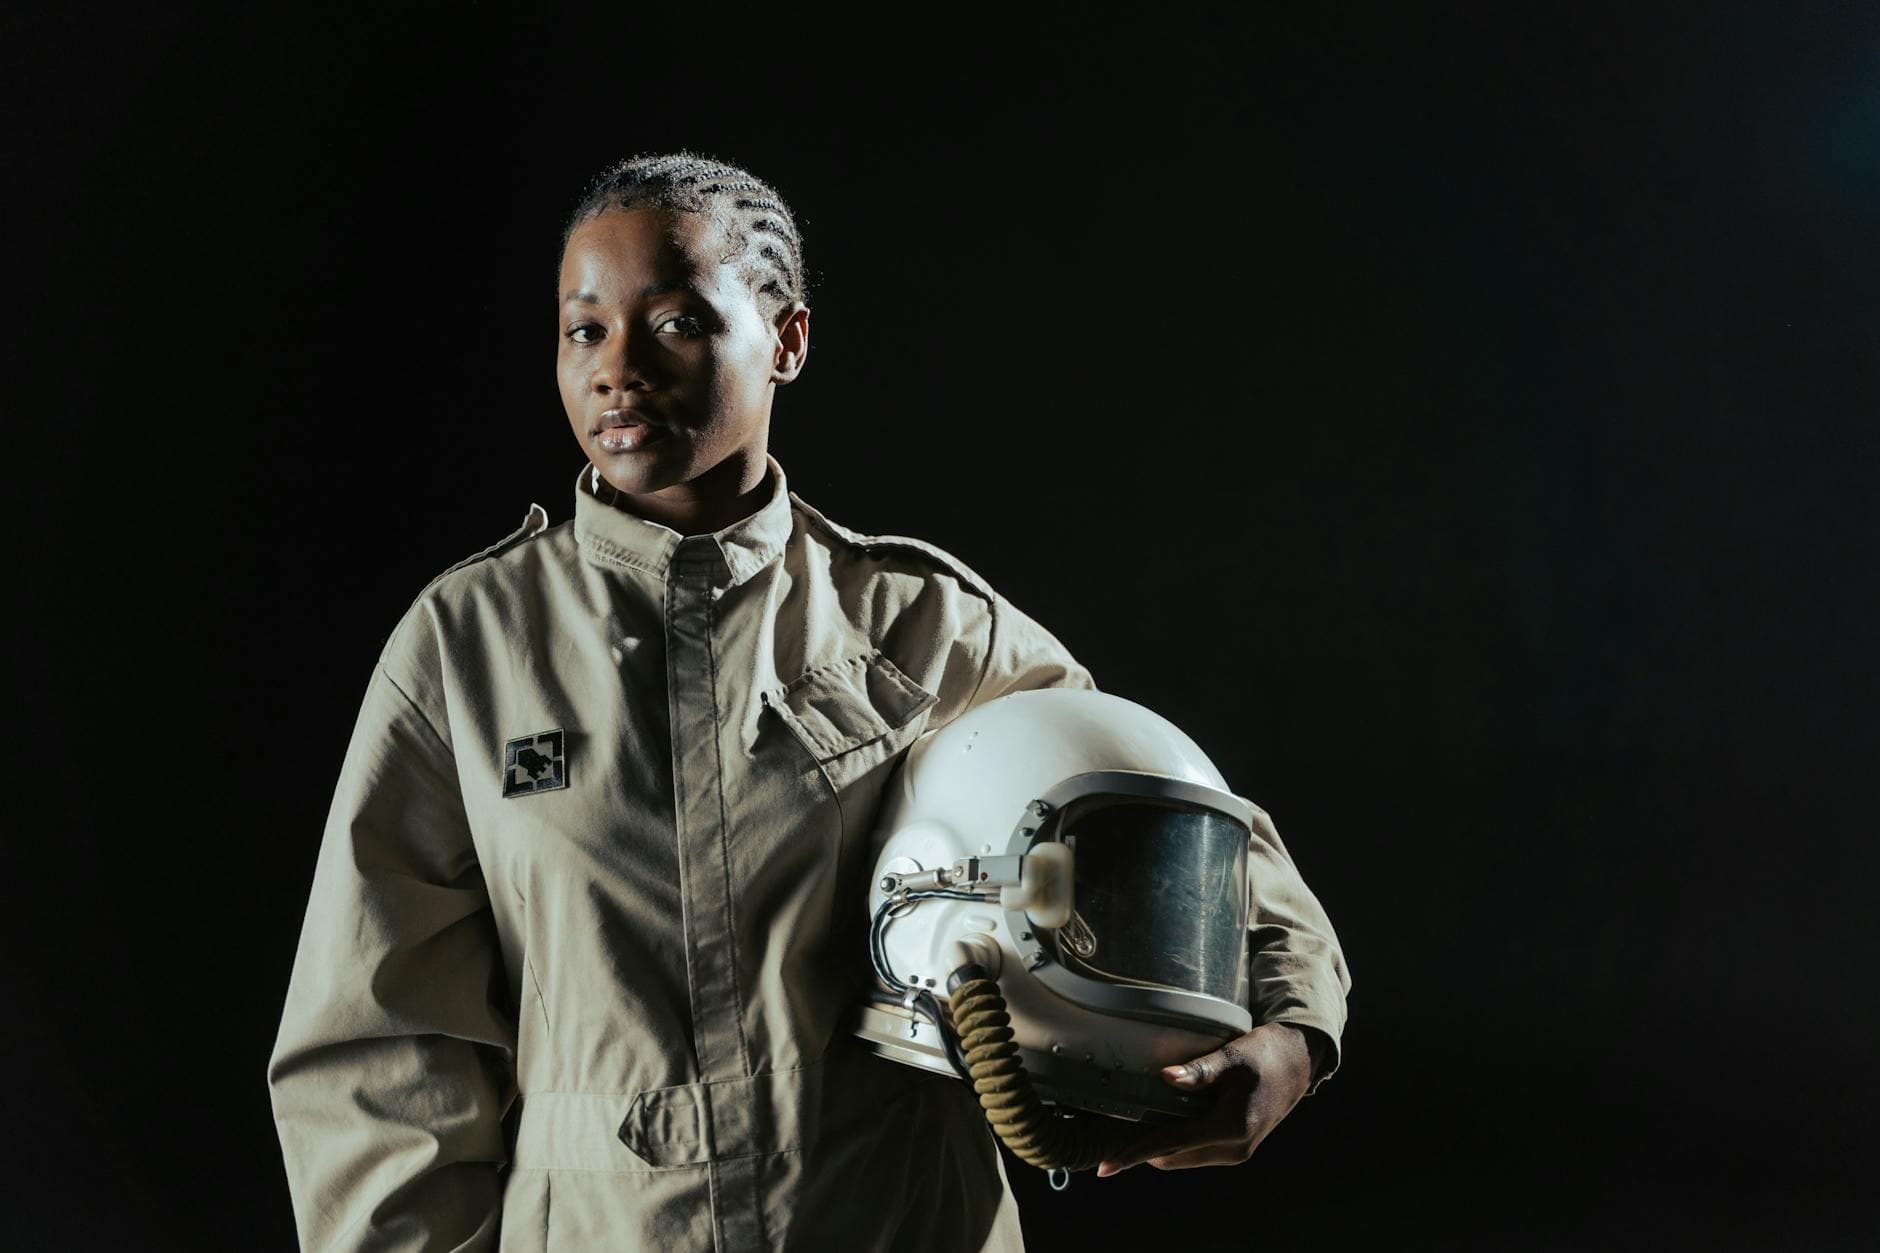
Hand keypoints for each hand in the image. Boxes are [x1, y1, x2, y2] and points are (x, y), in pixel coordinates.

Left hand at [1095, 1022, 1312, 1175]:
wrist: (1299, 1063)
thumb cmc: (1266, 1053)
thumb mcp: (1232, 1056)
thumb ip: (1199, 1071)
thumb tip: (1165, 1077)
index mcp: (1231, 1127)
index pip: (1170, 1144)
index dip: (1135, 1153)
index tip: (1105, 1166)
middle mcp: (1233, 1149)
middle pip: (1172, 1156)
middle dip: (1143, 1146)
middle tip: (1114, 1126)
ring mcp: (1237, 1152)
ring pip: (1182, 1156)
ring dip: (1161, 1143)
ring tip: (1136, 1119)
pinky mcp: (1237, 1148)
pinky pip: (1196, 1151)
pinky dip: (1177, 1140)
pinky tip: (1165, 1117)